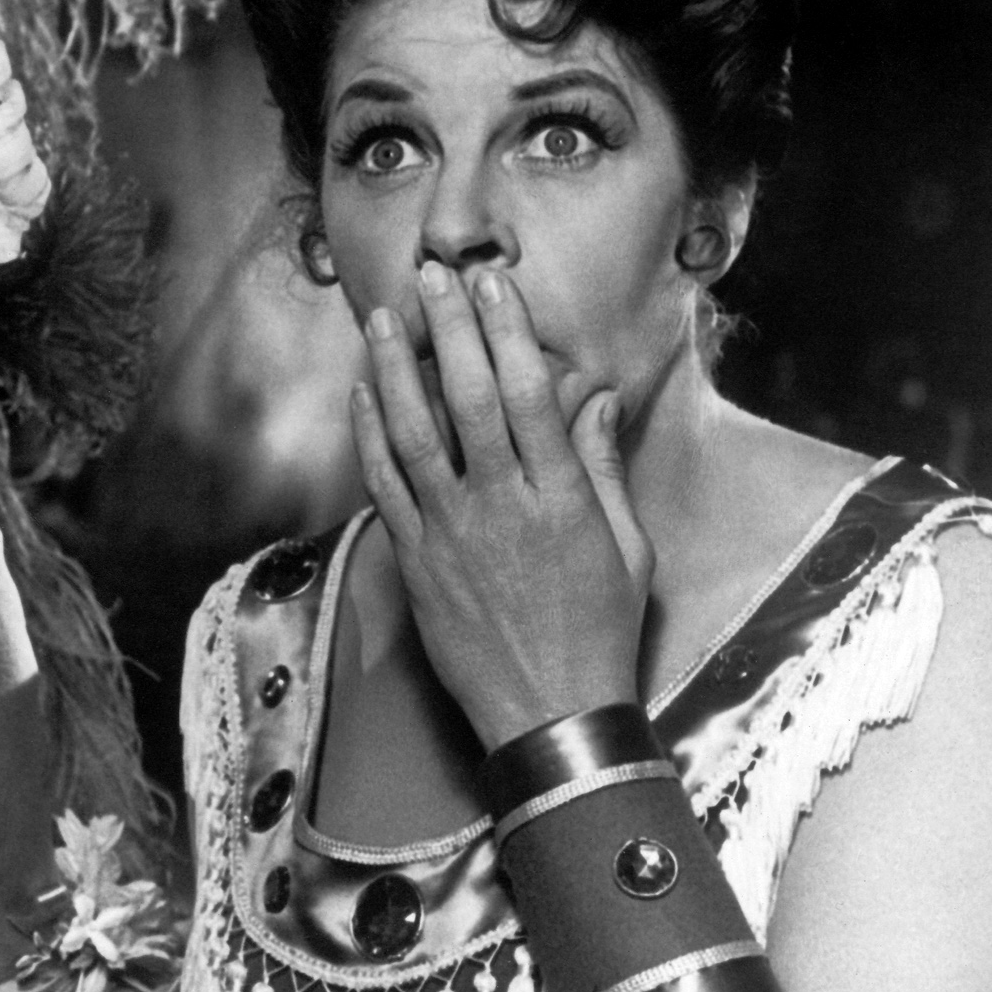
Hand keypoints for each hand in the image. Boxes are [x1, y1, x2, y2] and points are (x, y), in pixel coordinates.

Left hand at [350, 261, 653, 748]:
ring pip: (412, 434)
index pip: (528, 395)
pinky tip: (362, 394)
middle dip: (449, 330)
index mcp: (561, 499)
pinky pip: (384, 485)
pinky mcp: (416, 561)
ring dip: (393, 370)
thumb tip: (595, 401)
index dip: (507, 332)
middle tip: (432, 276)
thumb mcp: (629, 550)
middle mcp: (500, 507)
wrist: (552, 716)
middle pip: (466, 399)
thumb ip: (603, 471)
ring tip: (383, 319)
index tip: (492, 286)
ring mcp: (450, 533)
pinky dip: (369, 435)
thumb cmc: (601, 633)